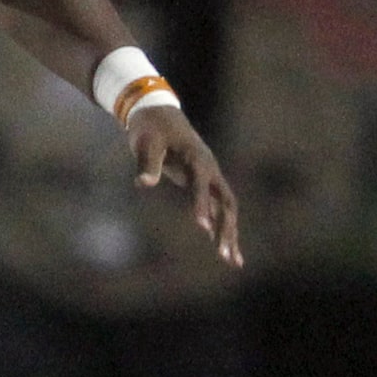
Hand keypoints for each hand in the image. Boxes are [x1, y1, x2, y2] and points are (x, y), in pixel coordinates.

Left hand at [128, 104, 242, 266]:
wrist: (158, 114)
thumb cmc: (150, 128)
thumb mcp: (145, 143)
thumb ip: (147, 163)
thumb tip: (143, 183)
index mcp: (197, 158)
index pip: (201, 184)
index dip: (201, 205)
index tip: (201, 229)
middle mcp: (209, 170)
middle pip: (226, 203)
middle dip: (226, 229)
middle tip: (225, 256)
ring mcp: (210, 178)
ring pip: (226, 209)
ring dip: (230, 234)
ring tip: (233, 262)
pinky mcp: (205, 185)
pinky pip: (218, 210)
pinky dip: (221, 229)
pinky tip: (224, 251)